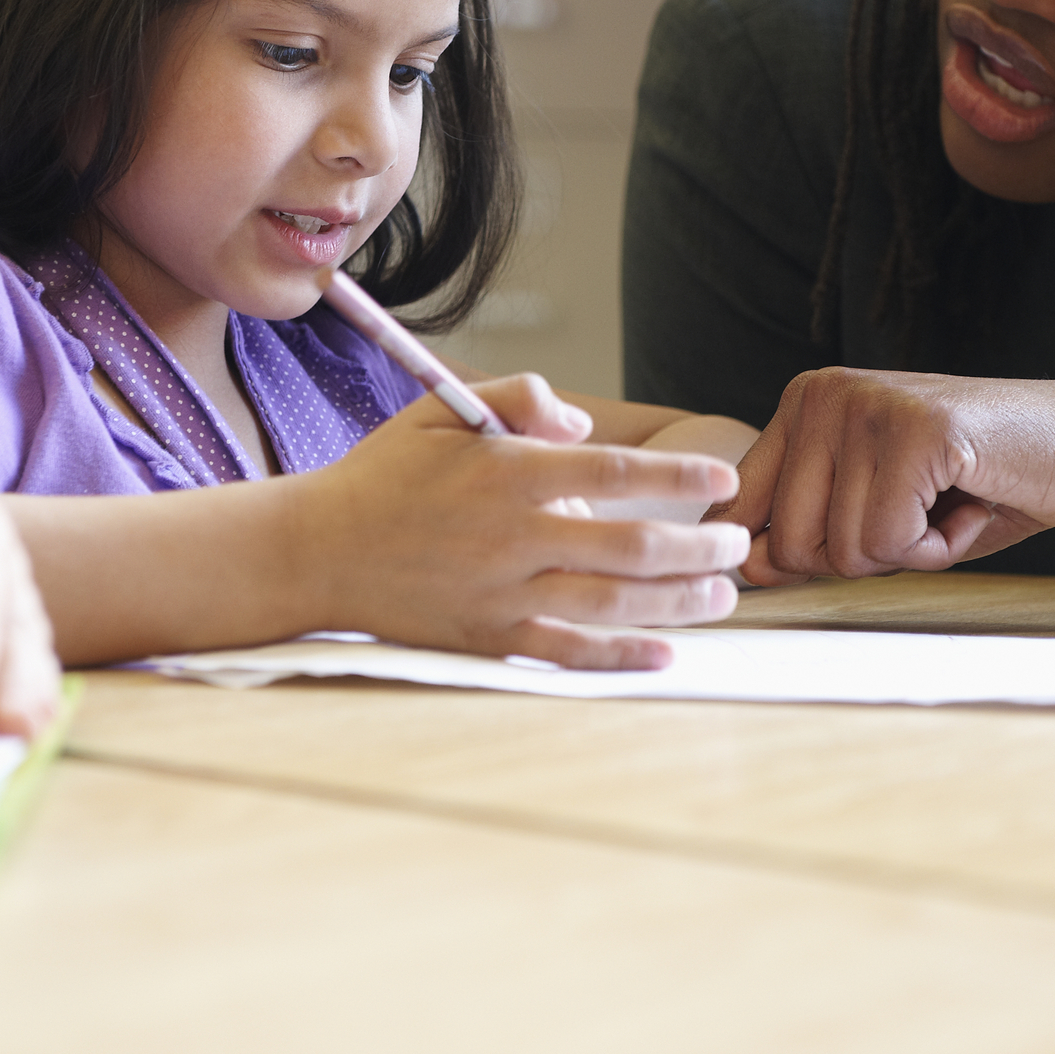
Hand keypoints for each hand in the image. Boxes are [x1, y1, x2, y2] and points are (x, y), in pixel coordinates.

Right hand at [287, 373, 750, 669]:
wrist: (316, 550)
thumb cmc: (385, 476)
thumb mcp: (442, 411)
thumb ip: (518, 397)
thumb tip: (582, 425)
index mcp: (507, 473)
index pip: (616, 473)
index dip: (679, 479)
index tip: (724, 481)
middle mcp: (513, 536)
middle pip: (630, 547)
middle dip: (698, 548)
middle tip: (738, 546)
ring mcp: (502, 593)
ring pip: (611, 603)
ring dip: (678, 602)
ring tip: (722, 594)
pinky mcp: (489, 638)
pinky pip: (568, 653)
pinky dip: (620, 656)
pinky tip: (664, 654)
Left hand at [709, 365, 1054, 584]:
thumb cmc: (981, 483)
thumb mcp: (877, 509)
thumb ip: (807, 532)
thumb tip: (745, 570)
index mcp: (805, 404)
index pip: (743, 509)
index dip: (790, 554)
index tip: (859, 539)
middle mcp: (823, 394)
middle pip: (789, 543)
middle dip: (862, 558)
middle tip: (922, 514)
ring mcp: (866, 405)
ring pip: (841, 549)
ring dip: (907, 553)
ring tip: (949, 502)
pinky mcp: (915, 430)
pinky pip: (891, 540)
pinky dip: (937, 547)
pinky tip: (968, 502)